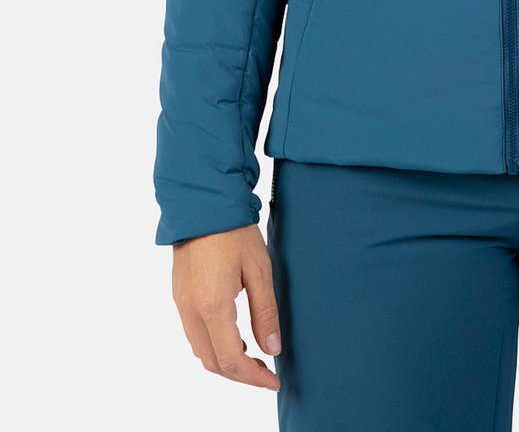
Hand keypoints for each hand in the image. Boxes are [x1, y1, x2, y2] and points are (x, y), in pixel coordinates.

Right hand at [171, 223, 281, 390]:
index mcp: (213, 306)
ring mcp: (181, 304)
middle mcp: (191, 311)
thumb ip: (265, 312)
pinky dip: (213, 345)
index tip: (274, 380)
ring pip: (200, 351)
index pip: (231, 360)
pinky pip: (193, 334)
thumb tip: (272, 349)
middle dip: (240, 375)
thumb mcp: (259, 268)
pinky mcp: (179, 295)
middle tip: (266, 372)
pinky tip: (233, 335)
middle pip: (213, 362)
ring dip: (225, 361)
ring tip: (253, 356)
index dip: (254, 377)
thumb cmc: (234, 231)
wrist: (202, 202)